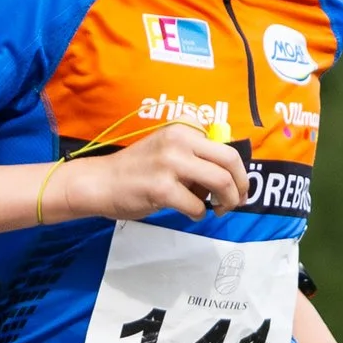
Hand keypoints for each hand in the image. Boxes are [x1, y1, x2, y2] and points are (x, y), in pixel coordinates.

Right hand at [58, 127, 247, 225]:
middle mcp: (179, 141)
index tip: (236, 185)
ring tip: (219, 210)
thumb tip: (229, 177)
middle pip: (230, 162)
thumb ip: (195, 156)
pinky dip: (199, 214)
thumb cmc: (137, 169)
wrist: (101, 182)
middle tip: (237, 201)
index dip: (238, 170)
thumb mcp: (168, 149)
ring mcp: (170, 164)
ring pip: (220, 183)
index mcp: (183, 129)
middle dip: (241, 186)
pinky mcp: (162, 188)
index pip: (226, 148)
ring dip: (226, 202)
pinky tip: (189, 213)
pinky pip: (197, 206)